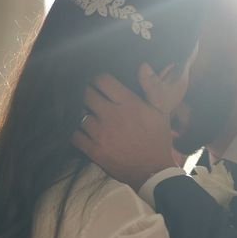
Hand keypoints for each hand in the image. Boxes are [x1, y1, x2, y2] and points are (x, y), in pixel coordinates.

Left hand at [72, 66, 178, 190]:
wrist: (153, 172)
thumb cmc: (157, 138)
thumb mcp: (161, 110)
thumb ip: (152, 85)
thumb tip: (142, 66)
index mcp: (128, 103)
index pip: (102, 80)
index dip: (97, 78)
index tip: (97, 82)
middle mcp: (112, 115)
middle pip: (86, 94)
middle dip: (86, 92)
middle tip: (88, 95)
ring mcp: (101, 133)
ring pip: (79, 114)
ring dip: (81, 112)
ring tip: (85, 113)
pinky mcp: (94, 150)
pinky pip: (75, 135)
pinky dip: (76, 131)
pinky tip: (82, 130)